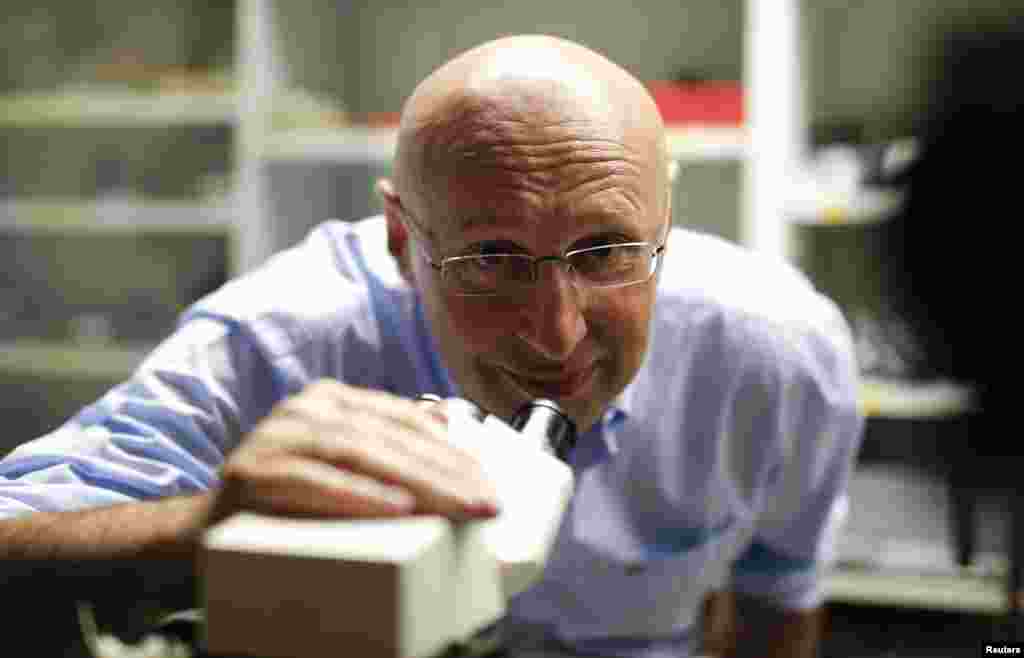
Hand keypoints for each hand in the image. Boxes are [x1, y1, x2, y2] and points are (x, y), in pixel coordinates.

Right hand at [207, 379, 499, 523]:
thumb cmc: (286, 497)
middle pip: (389, 440)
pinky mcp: (253, 475)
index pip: (404, 420)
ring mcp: (276, 438)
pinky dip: (358, 496)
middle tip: (486, 504)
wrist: (204, 529)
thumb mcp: (340, 462)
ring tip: (458, 507)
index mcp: (331, 401)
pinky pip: (313, 484)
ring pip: (359, 455)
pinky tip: (398, 509)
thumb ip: (385, 440)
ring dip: (417, 483)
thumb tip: (444, 422)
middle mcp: (304, 410)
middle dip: (446, 473)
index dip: (451, 450)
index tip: (488, 480)